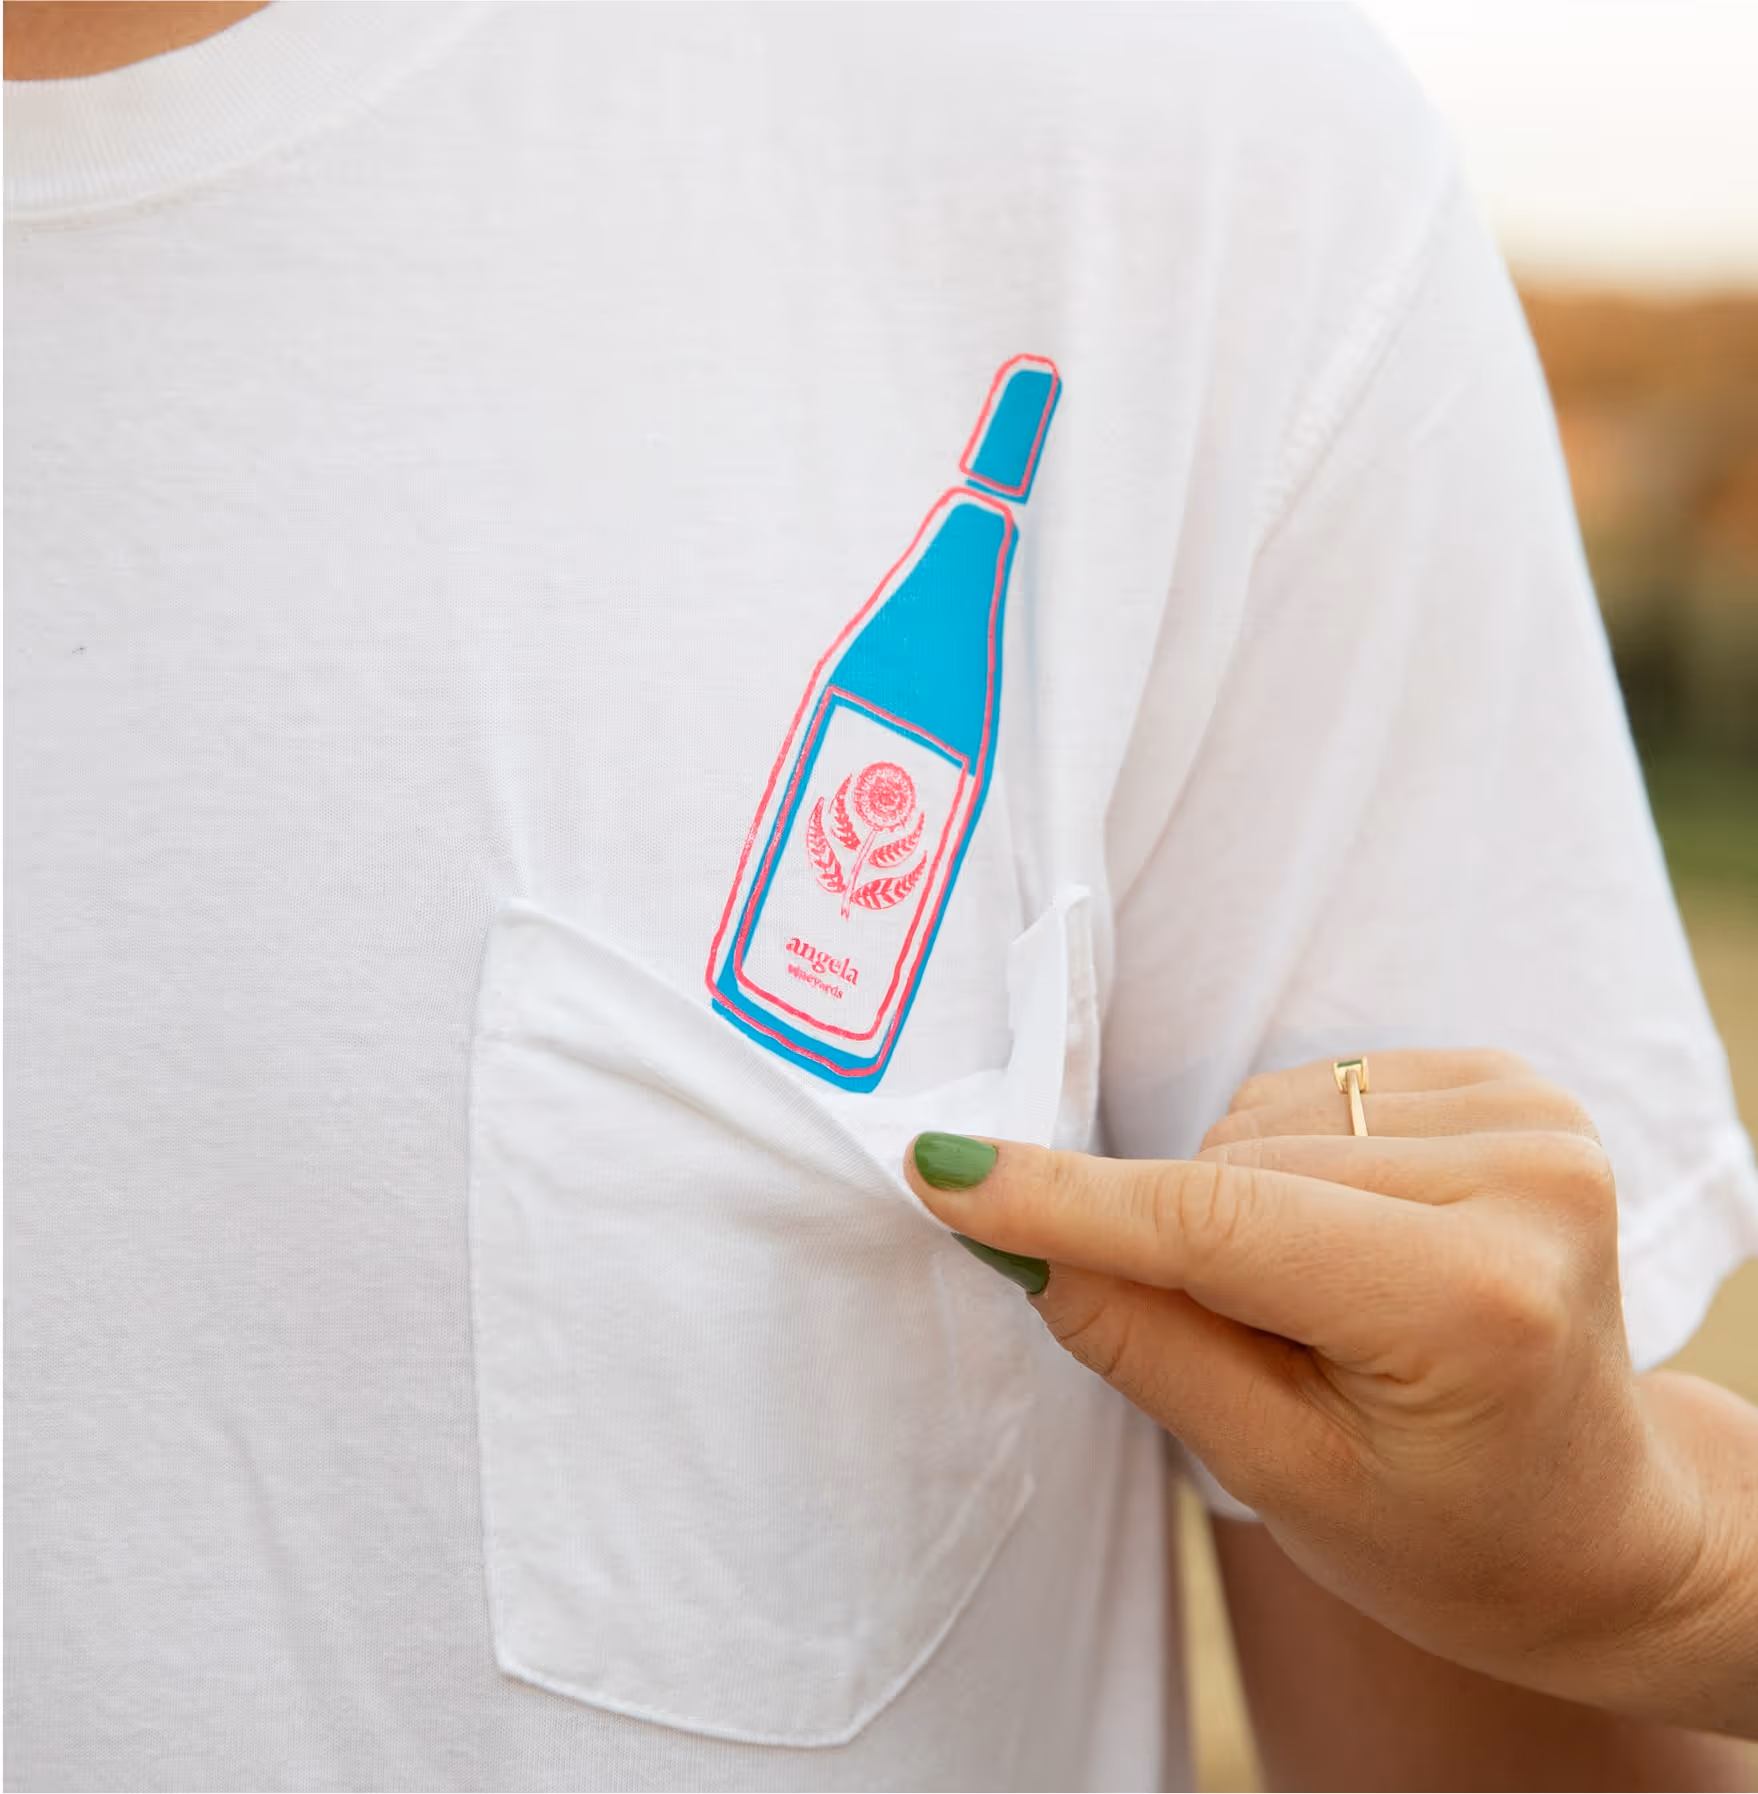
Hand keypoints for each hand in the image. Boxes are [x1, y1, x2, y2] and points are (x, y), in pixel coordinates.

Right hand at [905, 1050, 1757, 1731]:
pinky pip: (1314, 1092)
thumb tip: (1010, 1230)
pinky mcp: (1515, 1082)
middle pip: (1230, 1169)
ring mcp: (1533, 1113)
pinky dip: (1290, 1160)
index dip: (1064, 1198)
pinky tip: (1347, 1237)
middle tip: (1247, 1350)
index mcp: (1473, 1300)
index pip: (1217, 1221)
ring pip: (1261, 1120)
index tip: (940, 1170)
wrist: (1600, 1519)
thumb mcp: (1279, 1477)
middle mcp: (1525, 1175)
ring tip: (1312, 1304)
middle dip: (1180, 1245)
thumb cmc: (1447, 1533)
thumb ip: (1141, 1340)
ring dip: (1236, 1199)